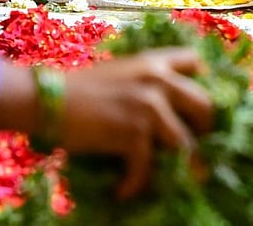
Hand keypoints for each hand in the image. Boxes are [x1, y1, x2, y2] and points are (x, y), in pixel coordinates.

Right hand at [61, 48, 213, 197]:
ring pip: (185, 144)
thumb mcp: (118, 73)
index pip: (195, 62)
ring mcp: (148, 106)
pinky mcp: (134, 133)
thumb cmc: (77, 89)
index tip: (194, 106)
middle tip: (190, 148)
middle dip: (203, 130)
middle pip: (204, 106)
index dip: (202, 83)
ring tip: (164, 179)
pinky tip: (123, 191)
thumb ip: (144, 82)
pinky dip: (135, 183)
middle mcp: (157, 80)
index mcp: (152, 62)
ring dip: (176, 166)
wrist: (48, 100)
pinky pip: (148, 167)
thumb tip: (168, 110)